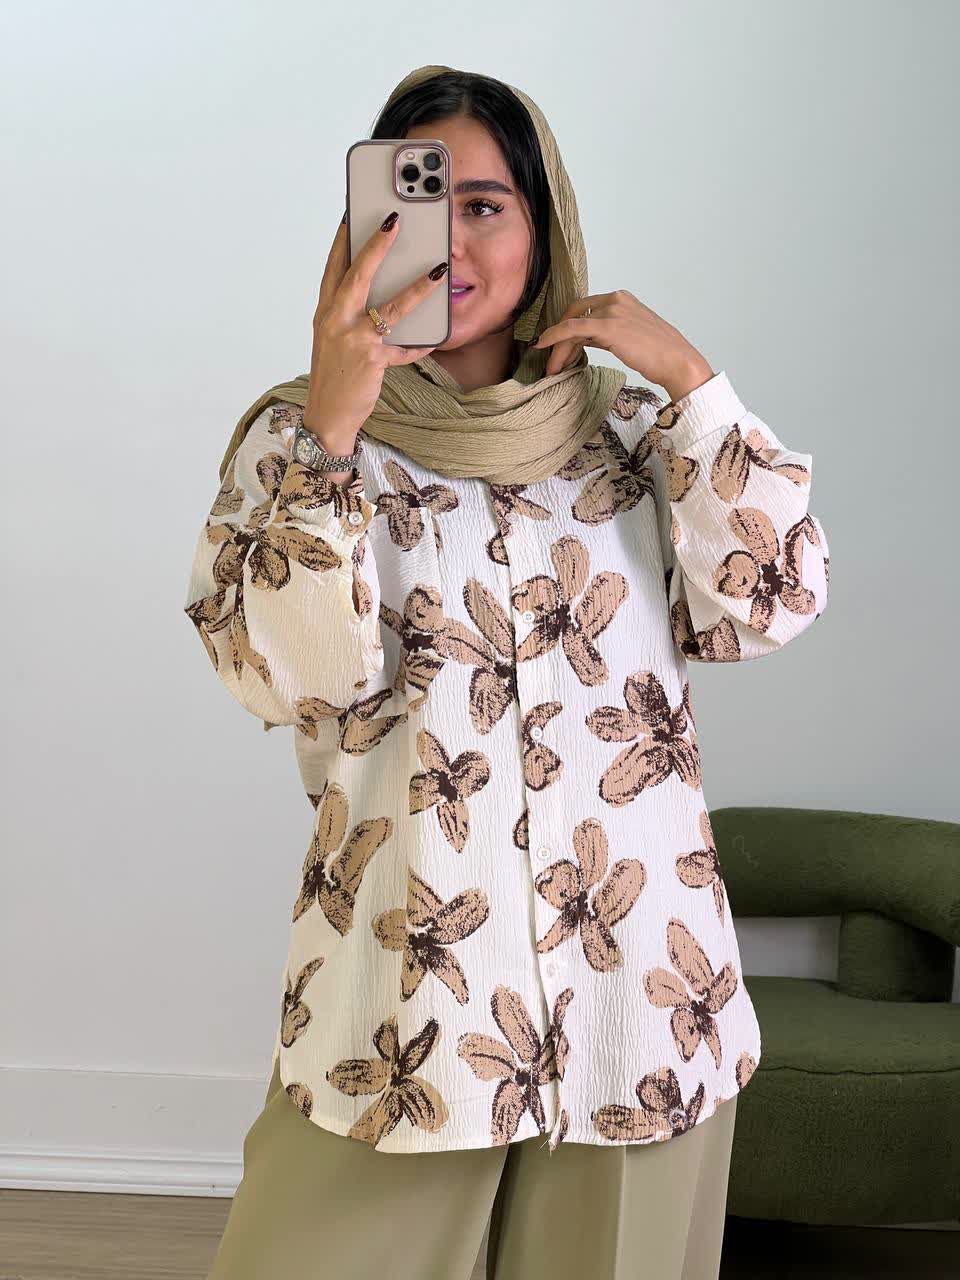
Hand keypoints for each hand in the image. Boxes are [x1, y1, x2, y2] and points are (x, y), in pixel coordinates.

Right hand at [303, 211, 449, 451]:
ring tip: (439, 268)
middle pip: (357, 276)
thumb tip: (379, 284)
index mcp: (326, 311)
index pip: (334, 266)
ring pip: (389, 308)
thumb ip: (350, 310)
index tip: (355, 210)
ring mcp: (353, 341)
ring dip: (416, 287)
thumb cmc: (335, 372)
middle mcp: (335, 321)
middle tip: (395, 220)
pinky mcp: (372, 361)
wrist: (328, 415)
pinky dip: (422, 343)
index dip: (344, 237)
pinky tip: (438, 335)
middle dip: (376, 246)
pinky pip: (404, 348)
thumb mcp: (334, 335)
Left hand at [530, 289, 713, 401]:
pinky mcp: (608, 327)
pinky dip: (554, 336)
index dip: (568, 327)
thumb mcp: (630, 337)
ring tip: (551, 368)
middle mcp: (615, 299)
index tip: (559, 345)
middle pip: (575, 316)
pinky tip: (543, 345)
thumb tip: (584, 342)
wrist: (677, 361)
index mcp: (622, 298)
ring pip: (572, 326)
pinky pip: (571, 328)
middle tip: (551, 359)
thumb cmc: (659, 355)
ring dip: (557, 347)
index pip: (585, 310)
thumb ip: (607, 333)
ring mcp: (612, 311)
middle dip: (559, 337)